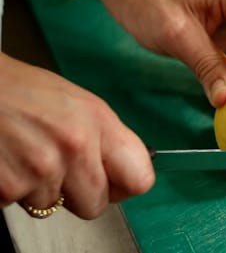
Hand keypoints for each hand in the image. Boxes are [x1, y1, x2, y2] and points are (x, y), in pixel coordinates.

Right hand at [0, 53, 154, 218]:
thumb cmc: (21, 89)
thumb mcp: (78, 103)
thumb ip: (105, 138)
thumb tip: (124, 169)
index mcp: (98, 121)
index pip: (140, 179)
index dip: (125, 187)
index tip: (115, 184)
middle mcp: (76, 145)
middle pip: (96, 204)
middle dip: (79, 195)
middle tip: (62, 171)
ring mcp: (43, 167)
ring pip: (55, 207)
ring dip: (42, 190)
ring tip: (29, 156)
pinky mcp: (10, 186)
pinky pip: (22, 206)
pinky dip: (15, 190)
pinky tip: (12, 161)